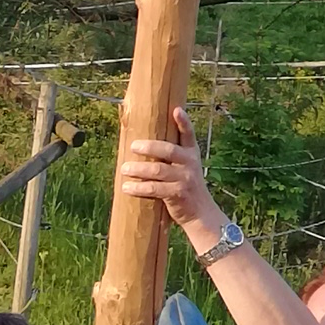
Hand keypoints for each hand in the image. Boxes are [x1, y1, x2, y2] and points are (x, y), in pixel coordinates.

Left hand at [117, 107, 221, 242]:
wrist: (200, 214)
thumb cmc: (187, 187)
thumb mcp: (186, 168)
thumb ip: (172, 157)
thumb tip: (141, 146)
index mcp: (191, 153)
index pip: (188, 134)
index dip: (183, 121)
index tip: (176, 110)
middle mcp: (190, 163)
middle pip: (168, 150)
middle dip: (149, 147)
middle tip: (133, 146)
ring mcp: (184, 178)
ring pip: (157, 170)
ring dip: (138, 169)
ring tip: (124, 169)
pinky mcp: (177, 194)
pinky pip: (154, 188)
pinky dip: (138, 188)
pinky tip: (127, 188)